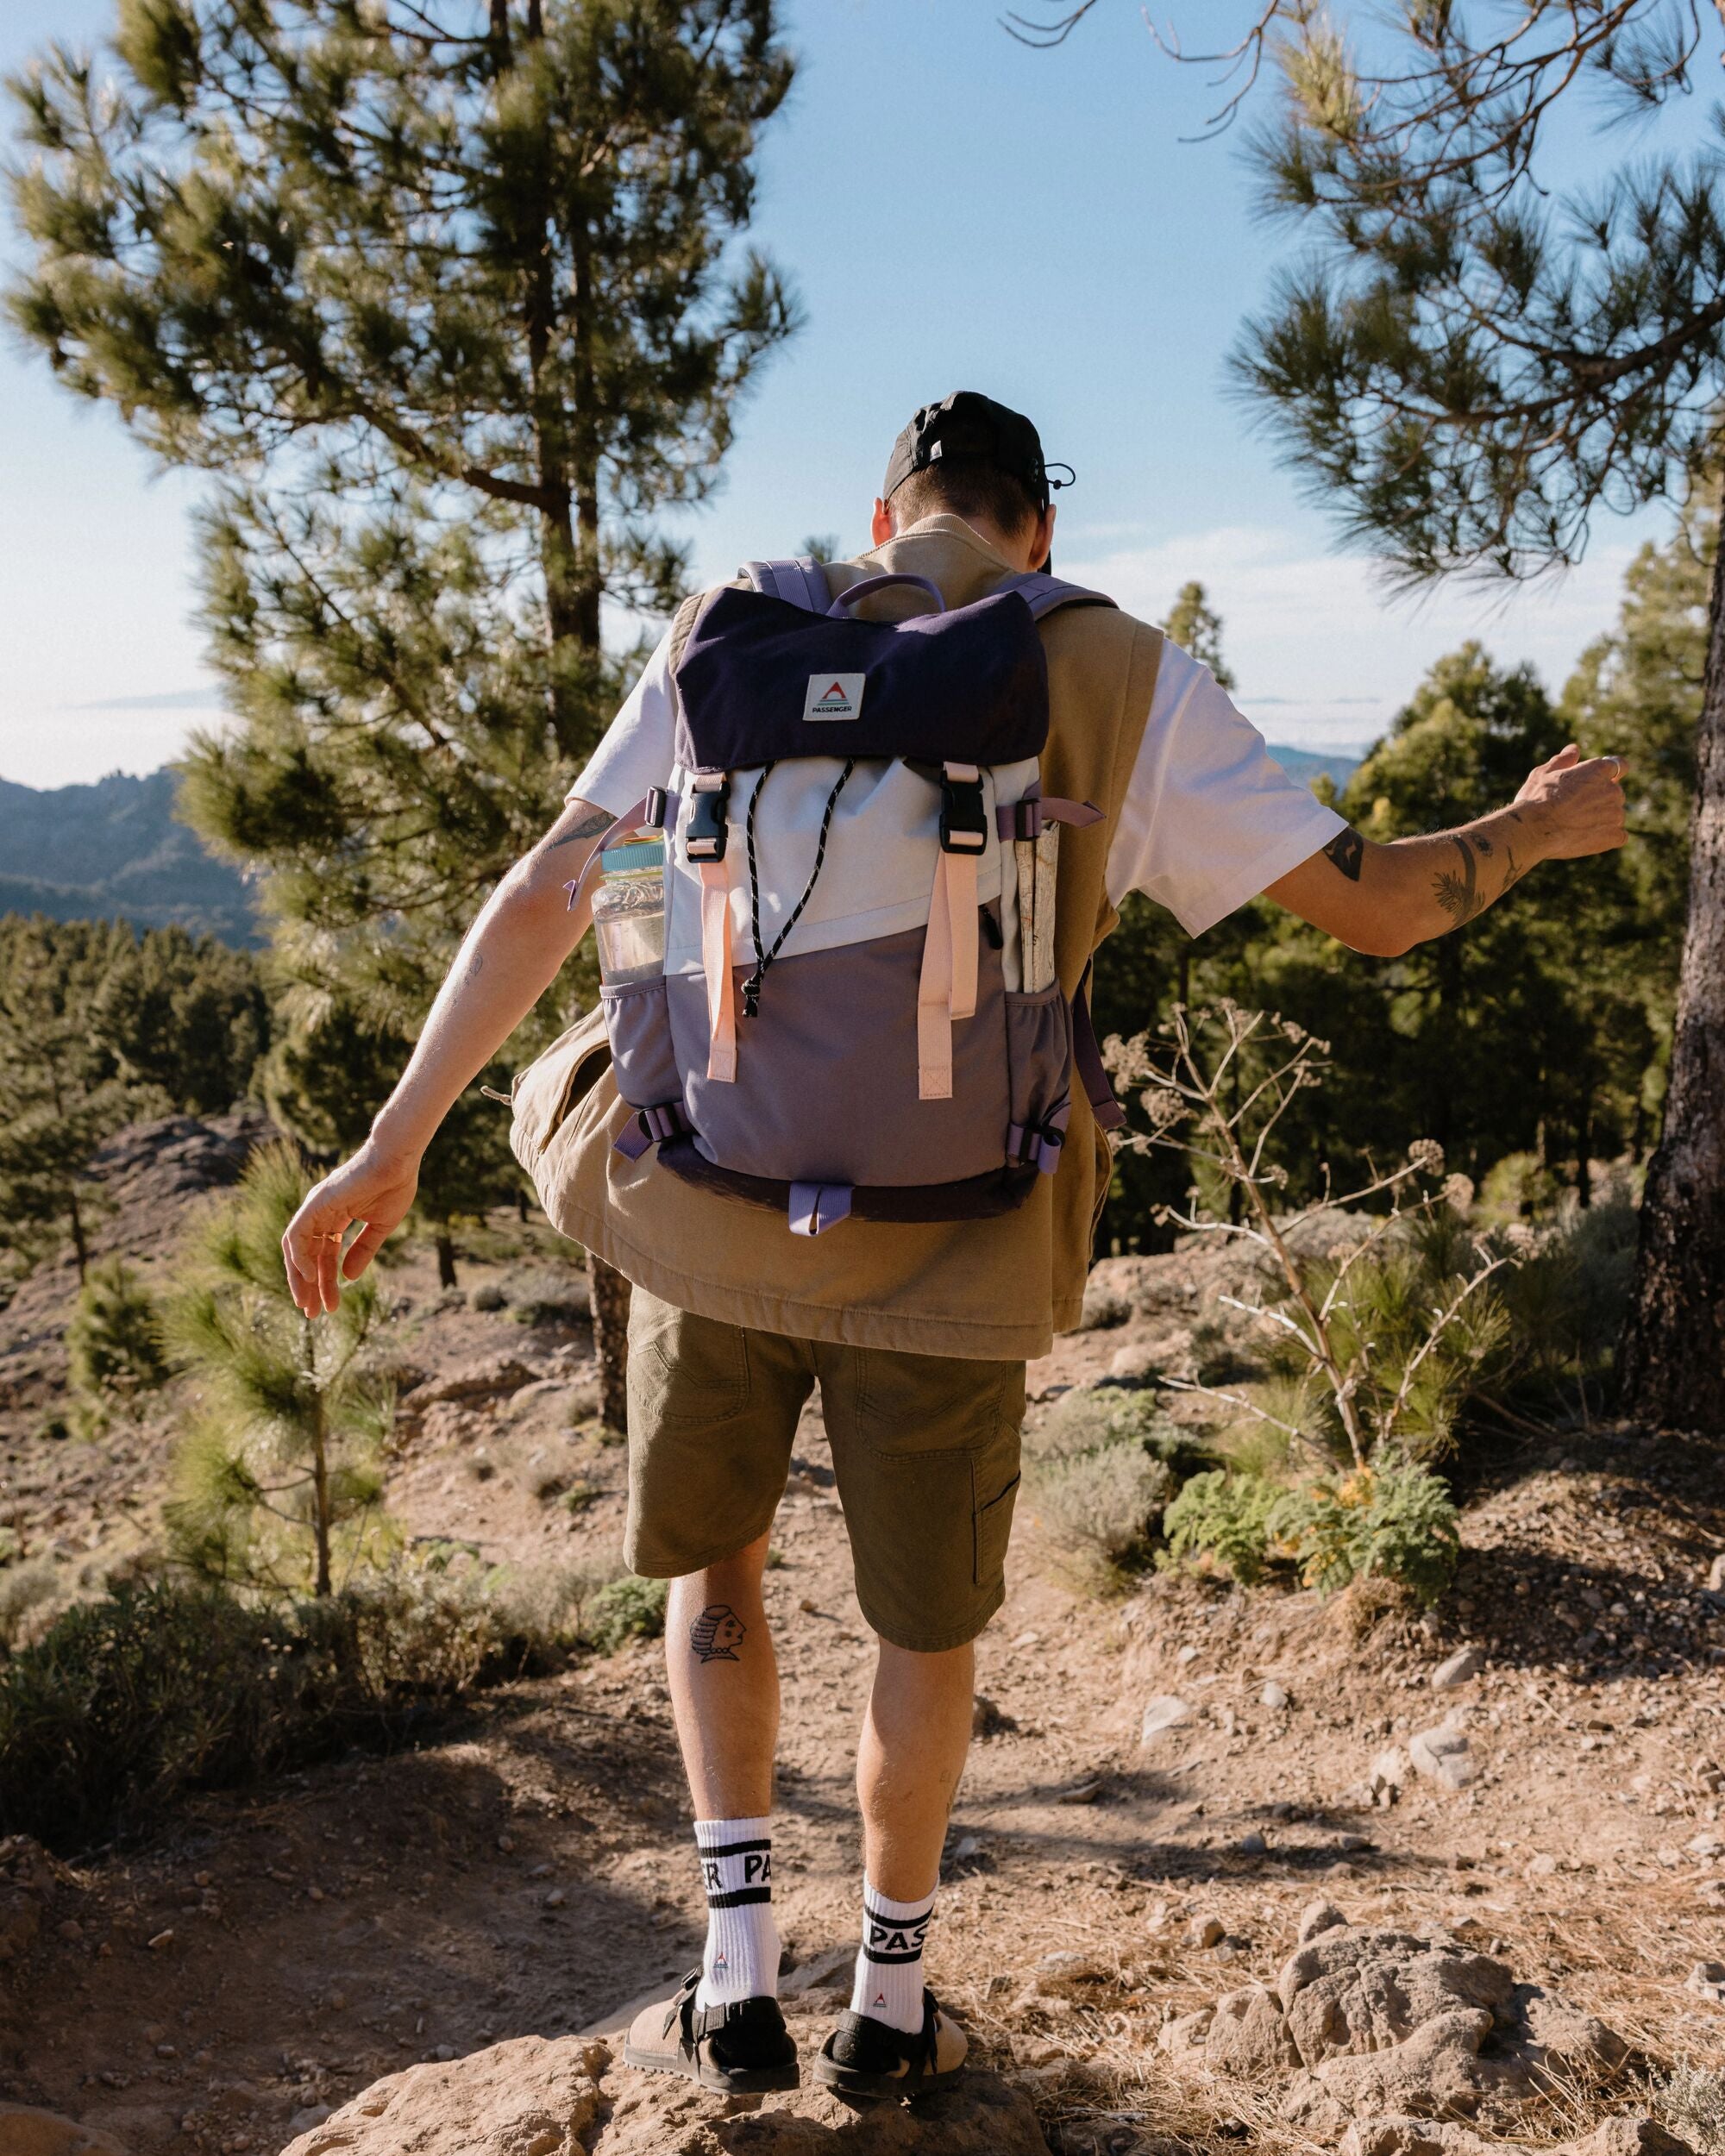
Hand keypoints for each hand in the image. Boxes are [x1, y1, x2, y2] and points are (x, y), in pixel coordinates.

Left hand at [282, 1142, 419, 1317]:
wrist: (398, 1160)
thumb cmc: (395, 1185)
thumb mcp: (380, 1227)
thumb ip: (363, 1251)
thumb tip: (349, 1279)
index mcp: (336, 1217)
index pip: (324, 1256)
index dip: (326, 1283)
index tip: (329, 1307)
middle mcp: (320, 1213)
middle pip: (307, 1256)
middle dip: (309, 1286)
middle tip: (312, 1314)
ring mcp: (316, 1207)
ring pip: (297, 1248)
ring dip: (300, 1278)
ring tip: (308, 1303)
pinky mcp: (317, 1202)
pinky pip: (299, 1234)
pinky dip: (300, 1256)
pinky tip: (309, 1277)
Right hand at [1512, 743, 1627, 859]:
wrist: (1533, 830)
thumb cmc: (1536, 799)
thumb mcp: (1543, 773)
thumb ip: (1563, 760)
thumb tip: (1574, 749)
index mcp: (1599, 769)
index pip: (1620, 766)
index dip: (1610, 774)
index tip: (1599, 782)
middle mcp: (1612, 789)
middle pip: (1614, 793)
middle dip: (1600, 799)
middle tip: (1575, 810)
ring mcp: (1615, 814)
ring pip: (1615, 815)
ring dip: (1602, 819)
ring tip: (1576, 827)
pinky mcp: (1614, 836)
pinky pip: (1618, 836)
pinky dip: (1606, 838)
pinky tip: (1587, 839)